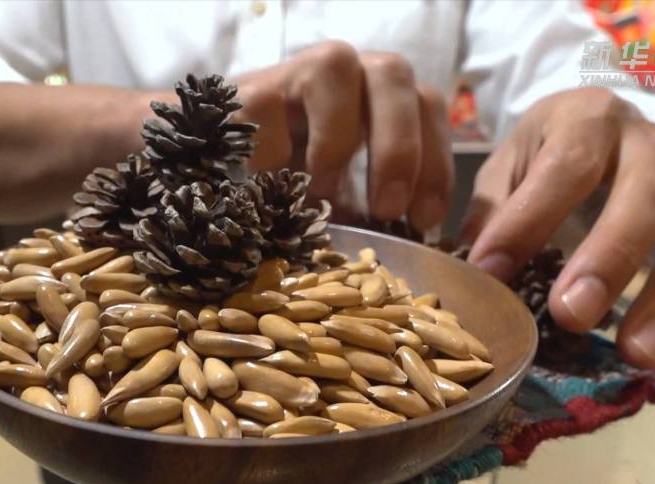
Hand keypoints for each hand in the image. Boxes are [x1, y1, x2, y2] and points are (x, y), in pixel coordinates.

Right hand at [233, 41, 452, 231]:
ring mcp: (295, 72)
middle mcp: (345, 72)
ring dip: (337, 138)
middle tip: (388, 209)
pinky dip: (275, 154)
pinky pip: (270, 109)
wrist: (218, 167)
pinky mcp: (250, 89)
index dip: (435, 162)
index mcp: (377, 97)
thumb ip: (371, 209)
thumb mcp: (341, 197)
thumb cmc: (290, 183)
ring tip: (321, 190)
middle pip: (393, 74)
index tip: (424, 218)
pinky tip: (267, 183)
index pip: (426, 105)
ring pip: (334, 67)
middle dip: (398, 146)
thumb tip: (406, 245)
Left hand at [464, 88, 654, 367]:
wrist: (599, 128)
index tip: (491, 271)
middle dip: (610, 259)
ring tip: (634, 352)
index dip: (528, 219)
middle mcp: (648, 146)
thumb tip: (475, 275)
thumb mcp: (506, 167)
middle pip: (647, 196)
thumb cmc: (544, 155)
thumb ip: (491, 213)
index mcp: (588, 119)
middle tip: (571, 315)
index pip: (566, 165)